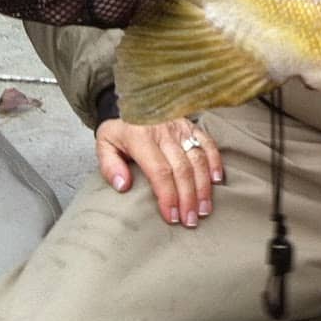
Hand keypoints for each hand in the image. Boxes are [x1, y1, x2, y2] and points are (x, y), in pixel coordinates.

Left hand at [96, 118, 224, 228]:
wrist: (133, 100)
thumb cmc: (119, 129)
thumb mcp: (104, 144)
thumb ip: (110, 166)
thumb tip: (123, 186)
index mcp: (141, 138)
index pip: (159, 171)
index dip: (168, 195)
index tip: (172, 217)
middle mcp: (164, 132)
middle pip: (182, 169)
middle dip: (188, 197)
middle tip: (190, 220)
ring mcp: (181, 128)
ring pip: (198, 158)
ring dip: (203, 186)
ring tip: (203, 209)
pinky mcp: (192, 125)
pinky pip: (208, 143)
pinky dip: (215, 161)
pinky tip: (216, 181)